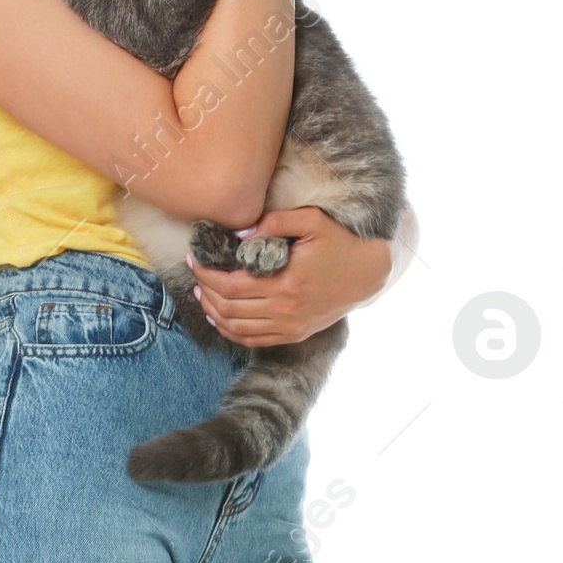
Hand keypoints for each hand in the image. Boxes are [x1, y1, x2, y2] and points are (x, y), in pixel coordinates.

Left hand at [187, 205, 391, 346]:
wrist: (367, 274)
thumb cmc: (339, 243)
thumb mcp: (312, 222)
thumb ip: (276, 222)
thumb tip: (241, 232)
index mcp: (287, 283)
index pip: (230, 285)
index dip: (206, 273)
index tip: (196, 258)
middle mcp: (286, 310)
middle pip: (228, 307)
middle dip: (204, 290)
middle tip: (196, 273)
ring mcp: (289, 326)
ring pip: (236, 327)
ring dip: (212, 312)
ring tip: (202, 293)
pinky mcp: (293, 334)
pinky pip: (252, 340)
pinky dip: (230, 331)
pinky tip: (219, 317)